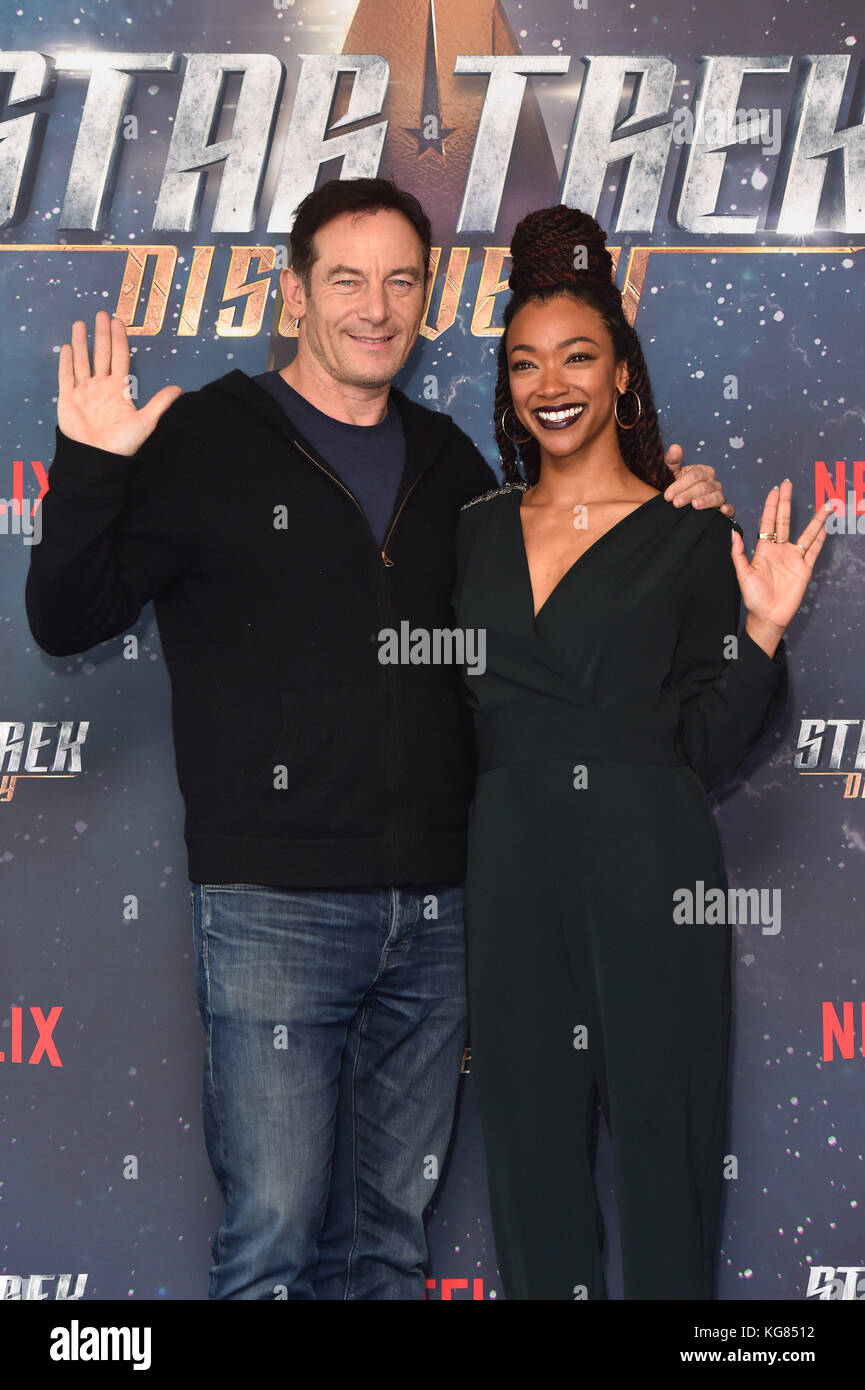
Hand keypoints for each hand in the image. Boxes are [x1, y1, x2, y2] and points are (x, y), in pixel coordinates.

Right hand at [58, 310, 181, 455]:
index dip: (119, 340)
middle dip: (101, 334)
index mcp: (119, 389)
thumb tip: (179, 389)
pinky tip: (67, 347)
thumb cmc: (122, 443)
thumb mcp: (145, 421)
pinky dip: (66, 362)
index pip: (119, 358)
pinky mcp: (68, 399)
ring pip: (82, 361)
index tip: (118, 322)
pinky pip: (66, 376)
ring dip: (81, 342)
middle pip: (101, 354)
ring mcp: (84, 391)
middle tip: (101, 314)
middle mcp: (101, 386)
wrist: (98, 458)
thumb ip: (159, 403)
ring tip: (79, 323)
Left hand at [663, 444, 734, 517]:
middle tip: (676, 503)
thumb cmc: (679, 485)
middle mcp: (713, 482)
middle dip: (688, 495)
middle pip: (703, 487)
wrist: (681, 500)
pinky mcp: (722, 508)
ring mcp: (718, 495)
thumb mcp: (673, 472)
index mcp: (703, 471)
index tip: (668, 495)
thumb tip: (675, 447)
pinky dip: (728, 509)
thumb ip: (672, 461)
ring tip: (695, 505)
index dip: (681, 484)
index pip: (695, 475)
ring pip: (716, 497)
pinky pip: (730, 509)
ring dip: (706, 501)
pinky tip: (723, 510)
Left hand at [731, 480, 828, 656]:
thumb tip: (734, 533)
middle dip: (786, 503)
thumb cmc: (754, 598)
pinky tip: (825, 526)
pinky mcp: (805, 568)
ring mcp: (794, 558)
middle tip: (788, 484)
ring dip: (815, 519)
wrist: (768, 617)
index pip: (769, 522)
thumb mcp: (742, 575)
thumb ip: (738, 554)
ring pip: (806, 533)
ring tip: (824, 505)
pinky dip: (819, 539)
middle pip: (785, 521)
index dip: (772, 506)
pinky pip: (813, 550)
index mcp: (764, 549)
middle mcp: (780, 550)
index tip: (775, 490)